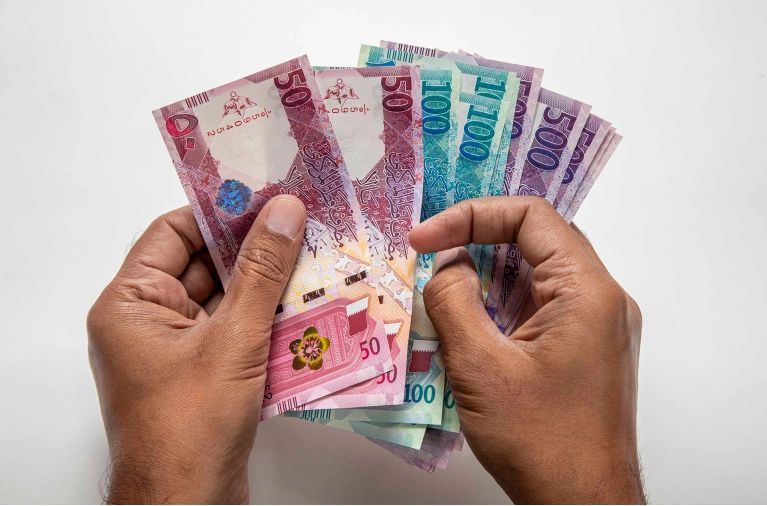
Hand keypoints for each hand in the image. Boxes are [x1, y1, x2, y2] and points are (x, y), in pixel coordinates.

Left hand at [87, 196, 305, 503]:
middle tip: (301, 226)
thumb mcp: (234, 339)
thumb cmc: (192, 426)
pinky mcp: (201, 374)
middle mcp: (146, 322)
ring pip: (224, 299)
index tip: (266, 198)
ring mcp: (174, 350)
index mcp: (130, 303)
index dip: (219, 212)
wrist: (189, 503)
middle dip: (254, 251)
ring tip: (315, 261)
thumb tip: (283, 212)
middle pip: (204, 265)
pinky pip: (234, 330)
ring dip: (266, 287)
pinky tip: (307, 308)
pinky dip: (266, 320)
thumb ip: (261, 272)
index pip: (173, 233)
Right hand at [409, 197, 643, 503]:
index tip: (426, 238)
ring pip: (534, 276)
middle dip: (476, 243)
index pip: (531, 216)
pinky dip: (500, 307)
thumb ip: (454, 301)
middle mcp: (601, 299)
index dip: (472, 215)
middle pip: (535, 241)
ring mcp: (595, 326)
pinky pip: (539, 308)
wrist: (583, 504)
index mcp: (587, 291)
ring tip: (441, 296)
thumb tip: (446, 265)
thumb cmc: (541, 442)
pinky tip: (467, 328)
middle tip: (429, 257)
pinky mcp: (583, 350)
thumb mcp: (480, 367)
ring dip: (485, 279)